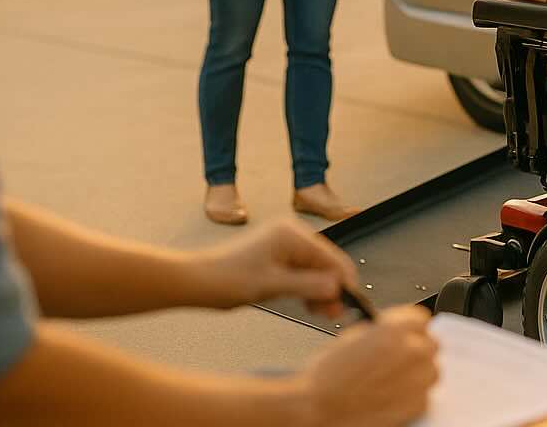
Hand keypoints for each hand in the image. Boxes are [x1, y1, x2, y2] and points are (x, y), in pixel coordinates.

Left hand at [191, 219, 356, 317]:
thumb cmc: (228, 280)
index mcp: (292, 234)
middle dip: (332, 287)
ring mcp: (284, 242)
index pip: (331, 257)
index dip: (343, 281)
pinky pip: (302, 270)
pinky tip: (308, 303)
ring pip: (315, 268)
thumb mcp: (272, 286)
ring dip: (321, 289)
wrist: (196, 281)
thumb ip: (308, 285)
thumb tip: (338, 287)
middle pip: (326, 262)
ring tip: (321, 312)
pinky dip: (308, 286)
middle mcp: (292, 233)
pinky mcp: (278, 254)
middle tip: (333, 314)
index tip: (349, 305)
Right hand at [299, 305, 438, 426]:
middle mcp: (412, 351)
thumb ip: (381, 330)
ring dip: (416, 374)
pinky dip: (411, 397)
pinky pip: (424, 396)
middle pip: (429, 344)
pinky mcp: (417, 404)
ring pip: (431, 371)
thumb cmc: (326, 375)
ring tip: (390, 380)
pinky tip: (389, 397)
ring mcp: (417, 378)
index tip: (403, 336)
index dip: (409, 328)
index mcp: (396, 329)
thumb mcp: (353, 335)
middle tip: (393, 362)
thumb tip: (393, 331)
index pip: (421, 319)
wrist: (317, 406)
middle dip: (414, 351)